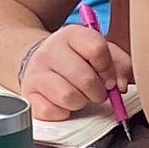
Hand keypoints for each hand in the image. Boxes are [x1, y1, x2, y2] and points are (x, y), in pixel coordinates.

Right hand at [17, 18, 133, 125]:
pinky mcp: (28, 94)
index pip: (97, 49)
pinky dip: (63, 112)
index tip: (109, 79)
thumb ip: (120, 64)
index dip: (109, 70)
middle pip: (85, 78)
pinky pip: (51, 111)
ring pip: (68, 96)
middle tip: (97, 92)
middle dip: (98, 92)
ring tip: (80, 97)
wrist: (39, 61)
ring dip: (81, 102)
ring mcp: (36, 72)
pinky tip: (64, 104)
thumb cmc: (76, 59)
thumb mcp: (101, 52)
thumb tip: (121, 86)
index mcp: (72, 34)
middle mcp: (50, 50)